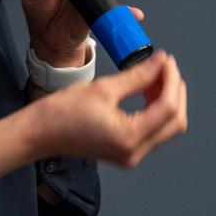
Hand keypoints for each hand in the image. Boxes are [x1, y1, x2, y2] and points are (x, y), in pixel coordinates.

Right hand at [29, 50, 187, 167]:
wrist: (40, 132)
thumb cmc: (62, 112)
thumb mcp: (103, 87)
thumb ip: (137, 76)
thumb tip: (160, 63)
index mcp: (129, 138)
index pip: (168, 108)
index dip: (171, 81)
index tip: (167, 61)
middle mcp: (135, 152)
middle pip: (174, 122)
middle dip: (174, 91)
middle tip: (164, 66)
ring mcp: (132, 154)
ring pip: (166, 126)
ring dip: (166, 99)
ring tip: (155, 74)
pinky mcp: (126, 151)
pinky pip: (152, 129)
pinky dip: (155, 108)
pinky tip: (146, 89)